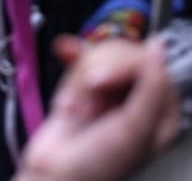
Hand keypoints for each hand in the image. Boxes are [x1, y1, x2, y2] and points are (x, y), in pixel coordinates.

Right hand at [15, 37, 181, 180]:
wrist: (55, 173)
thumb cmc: (100, 165)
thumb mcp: (135, 127)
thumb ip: (151, 86)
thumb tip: (157, 47)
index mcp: (160, 111)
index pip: (150, 66)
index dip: (126, 66)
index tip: (104, 79)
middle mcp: (136, 100)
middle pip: (124, 56)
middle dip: (101, 70)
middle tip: (92, 87)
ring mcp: (109, 94)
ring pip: (100, 56)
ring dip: (83, 72)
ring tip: (79, 100)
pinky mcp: (83, 89)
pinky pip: (80, 61)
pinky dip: (71, 58)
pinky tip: (65, 52)